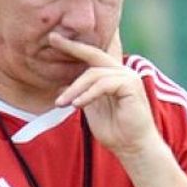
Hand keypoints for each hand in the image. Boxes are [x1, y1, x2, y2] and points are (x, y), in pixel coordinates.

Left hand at [49, 32, 160, 157]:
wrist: (133, 148)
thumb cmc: (114, 131)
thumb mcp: (90, 109)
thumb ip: (80, 93)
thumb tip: (62, 84)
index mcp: (112, 75)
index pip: (91, 56)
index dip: (73, 47)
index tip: (53, 38)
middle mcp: (122, 72)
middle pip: (94, 54)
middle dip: (72, 47)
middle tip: (53, 39)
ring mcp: (128, 77)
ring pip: (94, 74)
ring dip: (75, 89)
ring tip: (60, 103)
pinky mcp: (131, 85)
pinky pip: (104, 84)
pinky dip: (88, 94)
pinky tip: (76, 105)